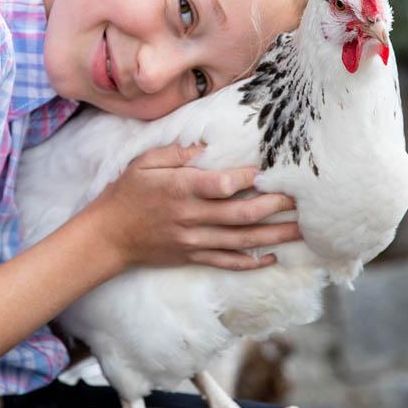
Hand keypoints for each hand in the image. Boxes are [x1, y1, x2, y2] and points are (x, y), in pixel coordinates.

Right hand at [86, 143, 300, 271]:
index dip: (248, 179)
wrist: (108, 237)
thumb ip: (175, 153)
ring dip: (273, 235)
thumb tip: (204, 144)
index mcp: (180, 189)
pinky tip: (272, 257)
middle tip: (298, 199)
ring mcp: (194, 241)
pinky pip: (227, 262)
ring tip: (299, 229)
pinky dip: (251, 262)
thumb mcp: (143, 163)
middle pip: (240, 214)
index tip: (268, 170)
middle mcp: (191, 217)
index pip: (221, 185)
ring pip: (241, 240)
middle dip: (273, 206)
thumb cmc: (125, 194)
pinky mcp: (193, 257)